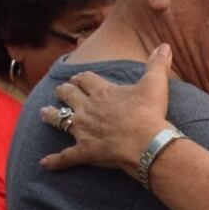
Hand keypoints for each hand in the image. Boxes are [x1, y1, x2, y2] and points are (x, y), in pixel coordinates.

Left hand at [41, 43, 172, 175]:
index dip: (81, 78)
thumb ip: (157, 64)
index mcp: (102, 92)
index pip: (85, 79)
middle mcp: (87, 108)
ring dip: (51, 115)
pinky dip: (55, 161)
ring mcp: (83, 130)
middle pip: (68, 95)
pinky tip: (45, 164)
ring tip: (44, 112)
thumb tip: (165, 46)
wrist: (146, 143)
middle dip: (64, 92)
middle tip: (62, 91)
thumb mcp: (156, 84)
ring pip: (59, 120)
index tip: (79, 78)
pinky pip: (65, 157)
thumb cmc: (150, 113)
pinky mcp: (84, 151)